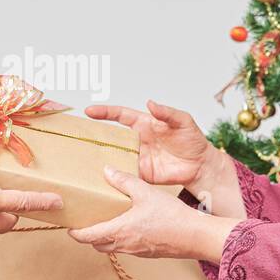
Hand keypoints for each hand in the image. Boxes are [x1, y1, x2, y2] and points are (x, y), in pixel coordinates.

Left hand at [67, 165, 234, 260]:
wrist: (196, 237)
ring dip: (105, 238)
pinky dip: (122, 239)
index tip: (68, 226)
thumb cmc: (172, 217)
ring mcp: (137, 252)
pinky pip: (128, 248)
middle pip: (97, 245)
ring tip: (106, 222)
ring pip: (113, 248)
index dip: (75, 233)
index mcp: (120, 231)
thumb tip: (107, 171)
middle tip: (85, 222)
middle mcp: (125, 245)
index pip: (88, 237)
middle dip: (88, 236)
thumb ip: (124, 182)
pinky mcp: (149, 252)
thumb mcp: (146, 193)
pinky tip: (130, 225)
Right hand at [85, 100, 214, 187]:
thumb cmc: (192, 139)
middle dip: (95, 135)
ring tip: (84, 157)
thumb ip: (167, 112)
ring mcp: (138, 157)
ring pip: (115, 156)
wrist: (201, 165)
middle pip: (112, 136)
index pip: (119, 115)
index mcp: (144, 124)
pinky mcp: (142, 173)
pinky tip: (105, 177)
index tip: (89, 111)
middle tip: (79, 136)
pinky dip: (115, 176)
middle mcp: (137, 140)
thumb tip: (150, 103)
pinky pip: (125, 174)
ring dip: (102, 157)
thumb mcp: (183, 121)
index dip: (104, 112)